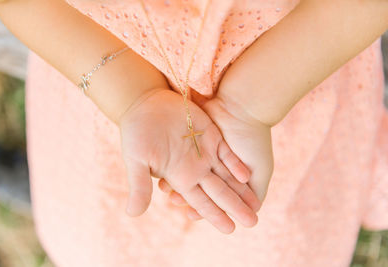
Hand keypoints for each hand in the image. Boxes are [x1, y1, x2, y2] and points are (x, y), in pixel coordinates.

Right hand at [119, 88, 259, 232]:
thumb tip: (133, 214)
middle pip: (219, 192)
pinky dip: (236, 164)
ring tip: (256, 205)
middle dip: (235, 207)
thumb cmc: (136, 131)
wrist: (145, 102)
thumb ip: (139, 186)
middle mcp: (194, 167)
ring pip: (227, 175)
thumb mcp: (136, 160)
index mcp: (178, 176)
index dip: (214, 215)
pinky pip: (227, 153)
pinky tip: (247, 176)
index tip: (230, 230)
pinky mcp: (211, 134)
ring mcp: (204, 151)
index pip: (200, 201)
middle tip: (253, 223)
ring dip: (241, 190)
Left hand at [158, 94, 273, 219]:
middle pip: (197, 188)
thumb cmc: (255, 140)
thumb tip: (253, 215)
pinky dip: (172, 165)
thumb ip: (258, 194)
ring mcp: (204, 154)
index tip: (190, 215)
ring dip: (175, 182)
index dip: (203, 209)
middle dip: (185, 197)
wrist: (243, 107)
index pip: (214, 199)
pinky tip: (162, 172)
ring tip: (164, 189)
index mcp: (231, 177)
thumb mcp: (262, 171)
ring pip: (187, 173)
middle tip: (173, 202)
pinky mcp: (195, 141)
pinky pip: (180, 157)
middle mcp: (215, 167)